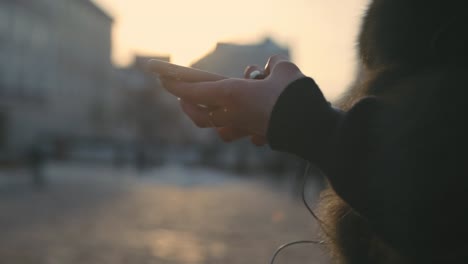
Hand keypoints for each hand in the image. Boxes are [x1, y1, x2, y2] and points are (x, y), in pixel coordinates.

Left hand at [161, 55, 305, 145]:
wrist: (312, 128)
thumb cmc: (294, 96)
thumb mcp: (284, 70)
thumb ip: (274, 66)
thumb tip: (271, 68)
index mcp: (232, 96)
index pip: (195, 92)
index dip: (176, 85)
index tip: (162, 79)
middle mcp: (234, 116)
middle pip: (201, 117)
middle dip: (188, 107)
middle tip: (181, 99)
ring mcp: (245, 131)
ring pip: (220, 130)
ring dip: (213, 119)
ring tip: (215, 110)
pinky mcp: (260, 137)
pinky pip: (244, 134)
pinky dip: (241, 126)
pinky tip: (248, 120)